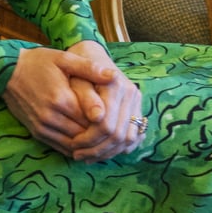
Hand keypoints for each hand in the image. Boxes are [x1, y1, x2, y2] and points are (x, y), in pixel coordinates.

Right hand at [2, 45, 115, 156]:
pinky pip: (59, 147)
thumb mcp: (64, 58)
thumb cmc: (38, 62)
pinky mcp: (36, 132)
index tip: (117, 116)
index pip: (91, 119)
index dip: (106, 120)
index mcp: (61, 98)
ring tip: (103, 138)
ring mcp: (42, 126)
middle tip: (114, 130)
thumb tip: (113, 76)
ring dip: (88, 144)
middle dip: (99, 134)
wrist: (7, 71)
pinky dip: (74, 148)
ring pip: (72, 144)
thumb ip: (89, 68)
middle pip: (83, 134)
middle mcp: (51, 116)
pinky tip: (85, 144)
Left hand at [65, 40, 145, 162]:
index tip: (73, 146)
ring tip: (88, 157)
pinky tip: (103, 152)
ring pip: (128, 138)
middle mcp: (131, 93)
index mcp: (115, 85)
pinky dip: (120, 148)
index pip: (106, 125)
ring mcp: (137, 101)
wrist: (91, 55)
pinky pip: (135, 135)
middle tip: (78, 156)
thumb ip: (86, 97)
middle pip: (119, 134)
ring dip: (108, 152)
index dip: (89, 140)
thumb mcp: (76, 80)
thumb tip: (96, 117)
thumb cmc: (78, 70)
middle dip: (98, 150)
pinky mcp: (137, 108)